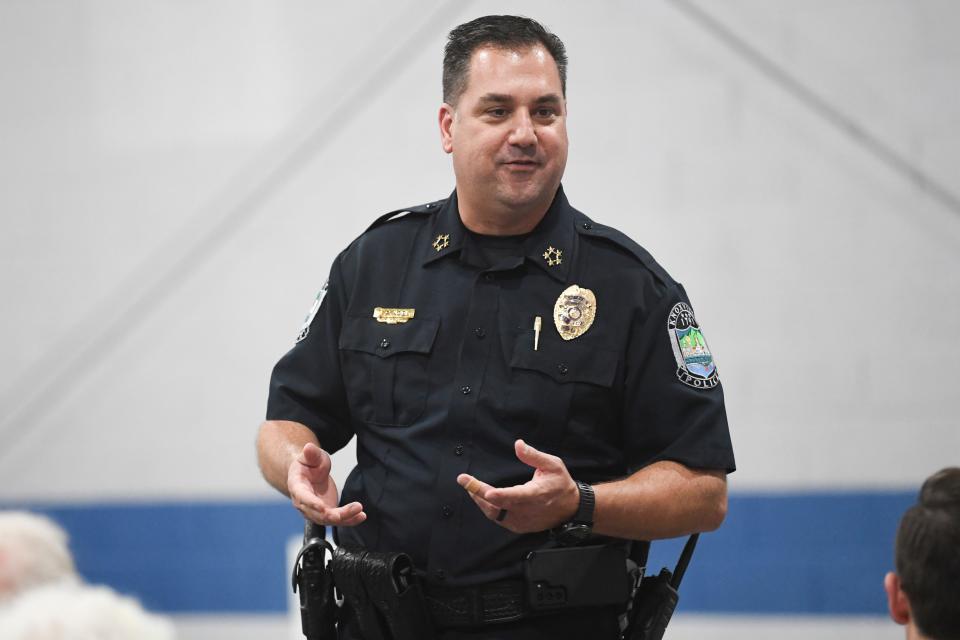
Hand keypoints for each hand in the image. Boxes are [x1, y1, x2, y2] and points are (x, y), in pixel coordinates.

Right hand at [287, 442, 365, 526]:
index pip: (304, 498)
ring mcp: (316, 511)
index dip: (312, 504)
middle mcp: (304, 504)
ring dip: (345, 518)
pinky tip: (361, 516)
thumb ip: (311, 454)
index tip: (323, 508)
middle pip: (317, 513)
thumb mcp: (311, 456)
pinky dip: (350, 520)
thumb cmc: (308, 465)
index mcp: (297, 488)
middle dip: (331, 515)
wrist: (309, 474)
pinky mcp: (328, 513)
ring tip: (360, 512)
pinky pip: (339, 519)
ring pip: (329, 519)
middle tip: (343, 514)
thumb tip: (308, 447)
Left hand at [457, 439, 578, 533]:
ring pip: (495, 514)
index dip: (500, 495)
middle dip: (479, 493)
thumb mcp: (553, 464)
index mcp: (536, 494)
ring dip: (481, 501)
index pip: (514, 496)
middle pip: (498, 505)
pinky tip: (482, 499)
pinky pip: (499, 519)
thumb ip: (533, 455)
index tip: (487, 492)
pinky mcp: (520, 526)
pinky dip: (489, 509)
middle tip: (465, 481)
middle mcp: (528, 510)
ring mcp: (523, 521)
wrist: (571, 508)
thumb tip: (518, 444)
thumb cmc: (560, 483)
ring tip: (470, 487)